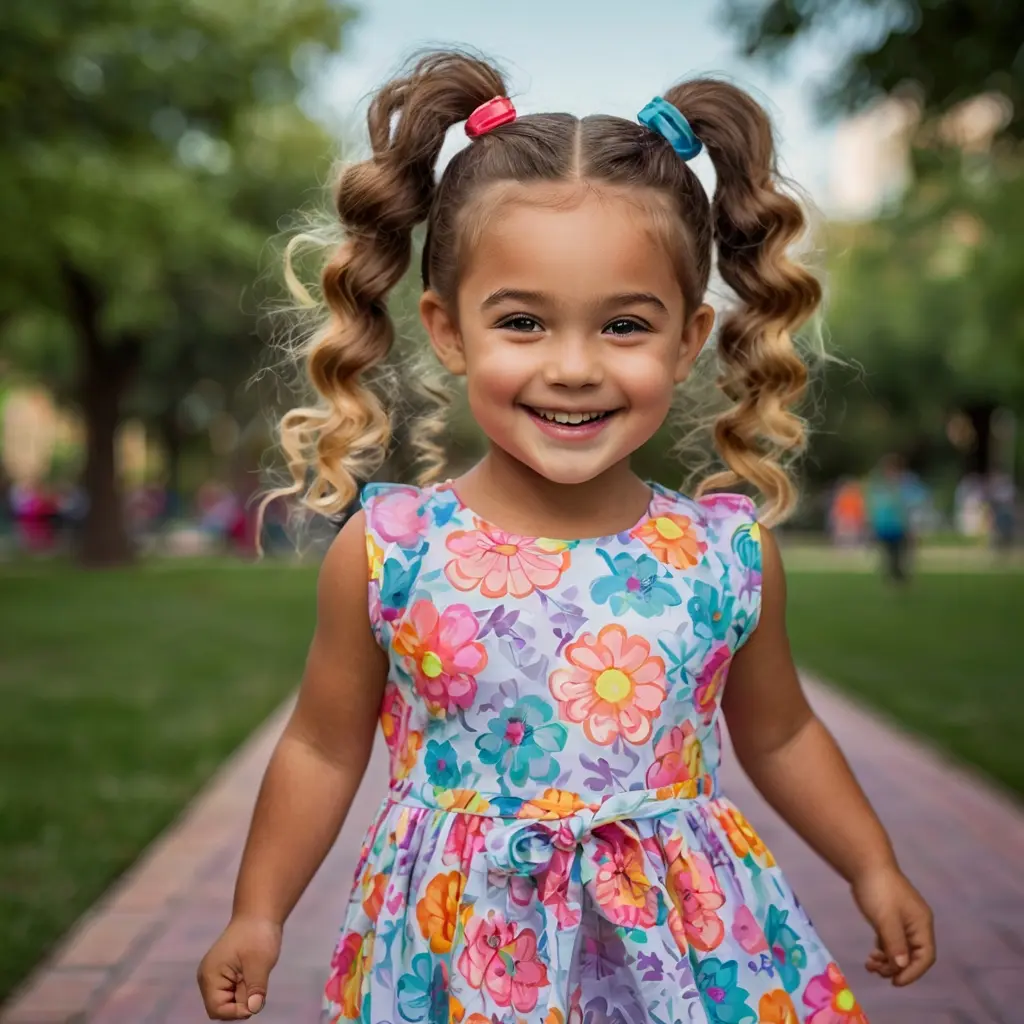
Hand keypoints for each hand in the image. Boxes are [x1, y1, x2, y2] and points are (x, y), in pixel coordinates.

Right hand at [197, 915, 281, 1019]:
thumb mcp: (260, 963)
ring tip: (255, 975)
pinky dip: (245, 988)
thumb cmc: (257, 935)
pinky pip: (233, 991)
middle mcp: (208, 978)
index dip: (236, 1011)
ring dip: (244, 995)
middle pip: (222, 1008)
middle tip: (256, 984)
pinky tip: (253, 974)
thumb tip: (254, 1009)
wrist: (259, 914)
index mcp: (210, 976)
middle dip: (240, 1003)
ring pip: (229, 1001)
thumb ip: (255, 988)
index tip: (255, 999)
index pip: (217, 1009)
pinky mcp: (225, 973)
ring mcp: (216, 976)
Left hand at [852, 864, 934, 985]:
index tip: (895, 981)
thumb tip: (902, 967)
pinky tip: (872, 956)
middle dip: (896, 967)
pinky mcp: (890, 917)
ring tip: (870, 964)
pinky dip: (883, 950)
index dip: (913, 972)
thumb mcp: (886, 919)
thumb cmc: (879, 890)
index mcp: (922, 924)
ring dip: (887, 961)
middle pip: (913, 956)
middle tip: (877, 971)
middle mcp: (916, 924)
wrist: (865, 864)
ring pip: (900, 950)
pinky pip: (891, 941)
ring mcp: (903, 921)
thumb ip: (895, 944)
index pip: (925, 956)